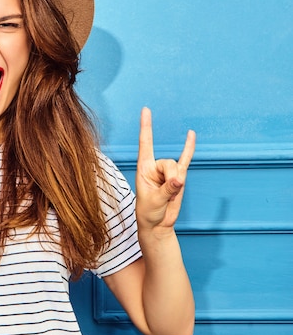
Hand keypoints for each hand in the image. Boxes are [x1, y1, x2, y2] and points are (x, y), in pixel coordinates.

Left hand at [135, 107, 195, 232]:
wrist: (158, 224)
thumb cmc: (149, 212)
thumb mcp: (155, 201)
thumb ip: (168, 189)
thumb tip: (179, 179)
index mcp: (143, 168)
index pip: (145, 143)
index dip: (146, 127)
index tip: (146, 109)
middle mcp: (154, 166)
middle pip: (169, 162)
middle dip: (171, 178)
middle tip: (166, 192)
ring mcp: (167, 171)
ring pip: (179, 168)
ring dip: (177, 182)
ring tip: (170, 194)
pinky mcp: (178, 177)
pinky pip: (185, 160)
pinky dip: (189, 148)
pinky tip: (191, 135)